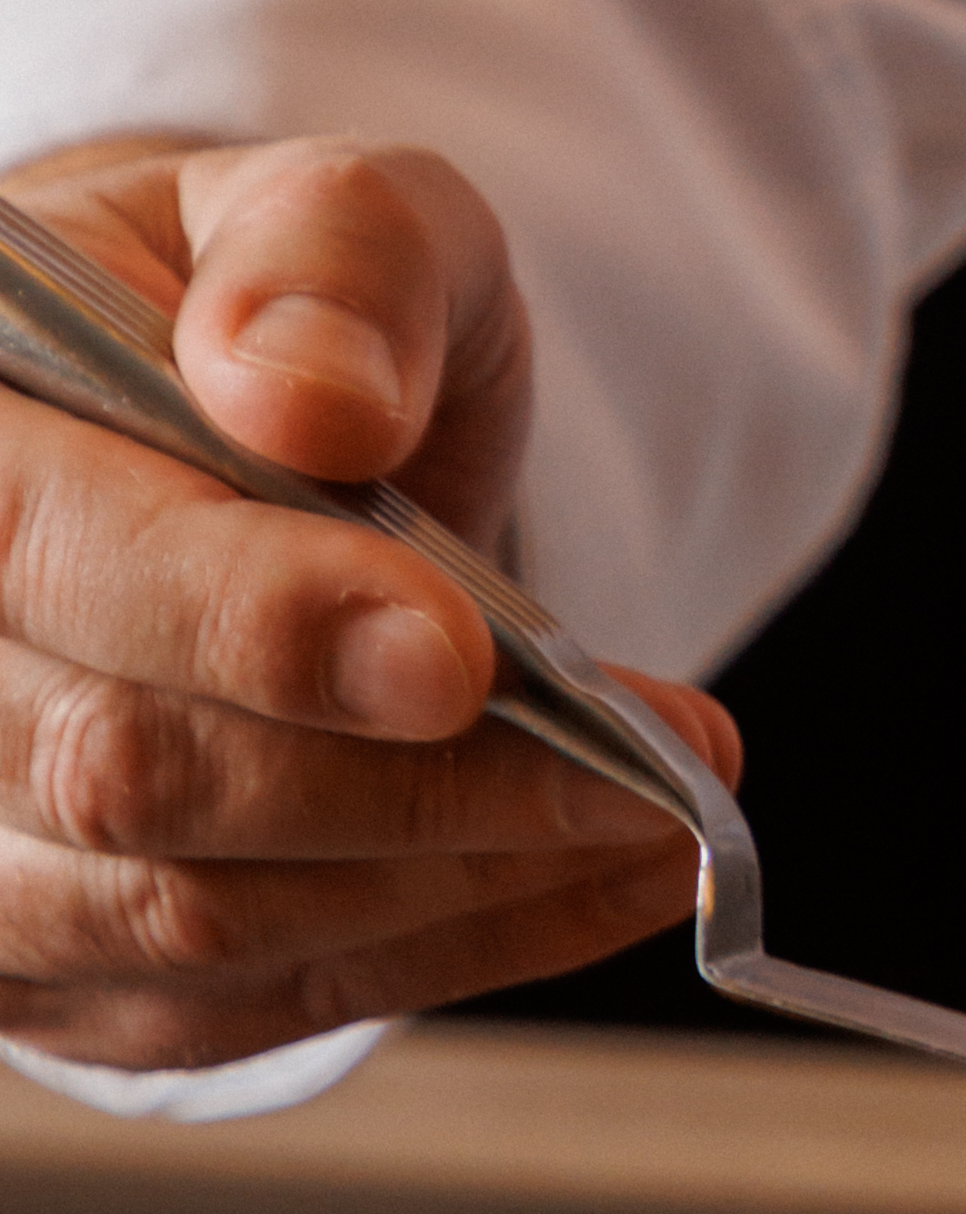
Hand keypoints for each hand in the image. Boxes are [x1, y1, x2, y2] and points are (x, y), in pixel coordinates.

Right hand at [0, 136, 736, 1064]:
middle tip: (650, 755)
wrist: (212, 434)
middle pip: (124, 773)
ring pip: (189, 920)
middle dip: (413, 782)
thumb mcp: (331, 208)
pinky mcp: (48, 962)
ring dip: (454, 881)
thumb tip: (315, 399)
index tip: (464, 657)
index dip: (255, 622)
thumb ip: (333, 261)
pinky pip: (238, 1005)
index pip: (51, 552)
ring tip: (657, 810)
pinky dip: (446, 953)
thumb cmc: (268, 314)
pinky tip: (600, 880)